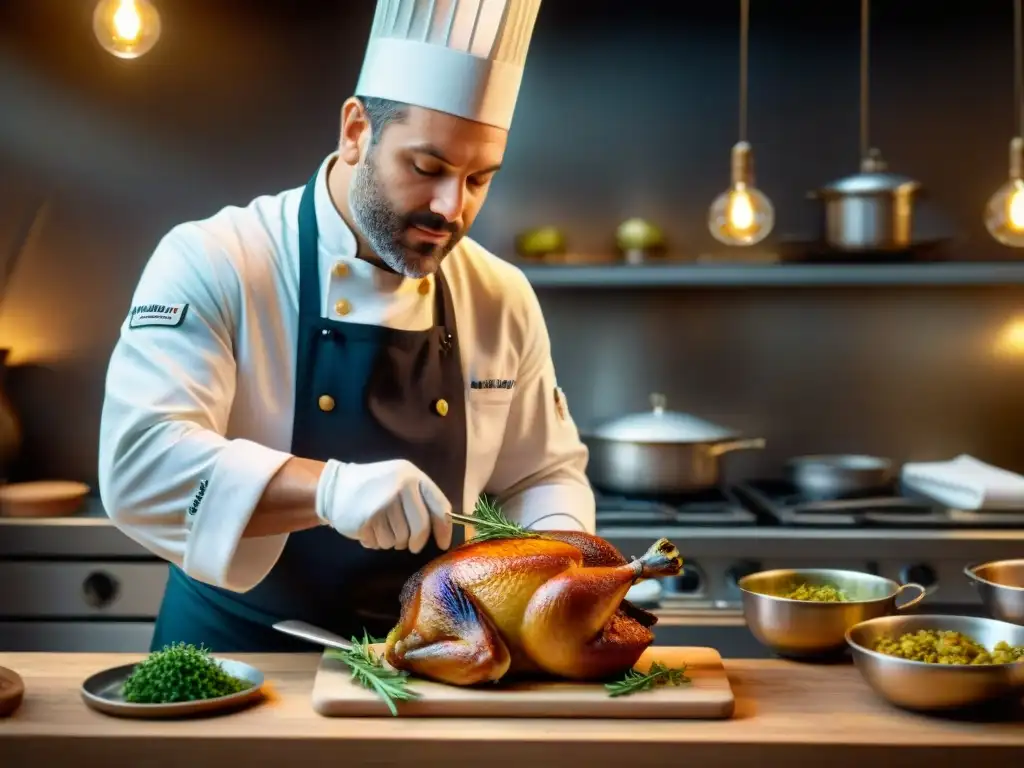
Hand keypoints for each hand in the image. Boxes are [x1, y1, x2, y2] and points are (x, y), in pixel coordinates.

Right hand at [315, 459, 451, 552]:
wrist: (334, 486)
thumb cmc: (374, 487)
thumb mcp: (400, 481)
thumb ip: (420, 499)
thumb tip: (443, 528)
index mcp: (413, 476)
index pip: (439, 506)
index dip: (444, 529)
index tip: (443, 544)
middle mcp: (401, 486)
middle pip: (420, 528)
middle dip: (417, 541)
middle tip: (412, 546)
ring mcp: (383, 502)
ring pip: (400, 538)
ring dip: (393, 541)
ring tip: (381, 528)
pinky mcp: (368, 518)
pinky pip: (382, 542)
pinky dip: (377, 542)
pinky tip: (369, 529)